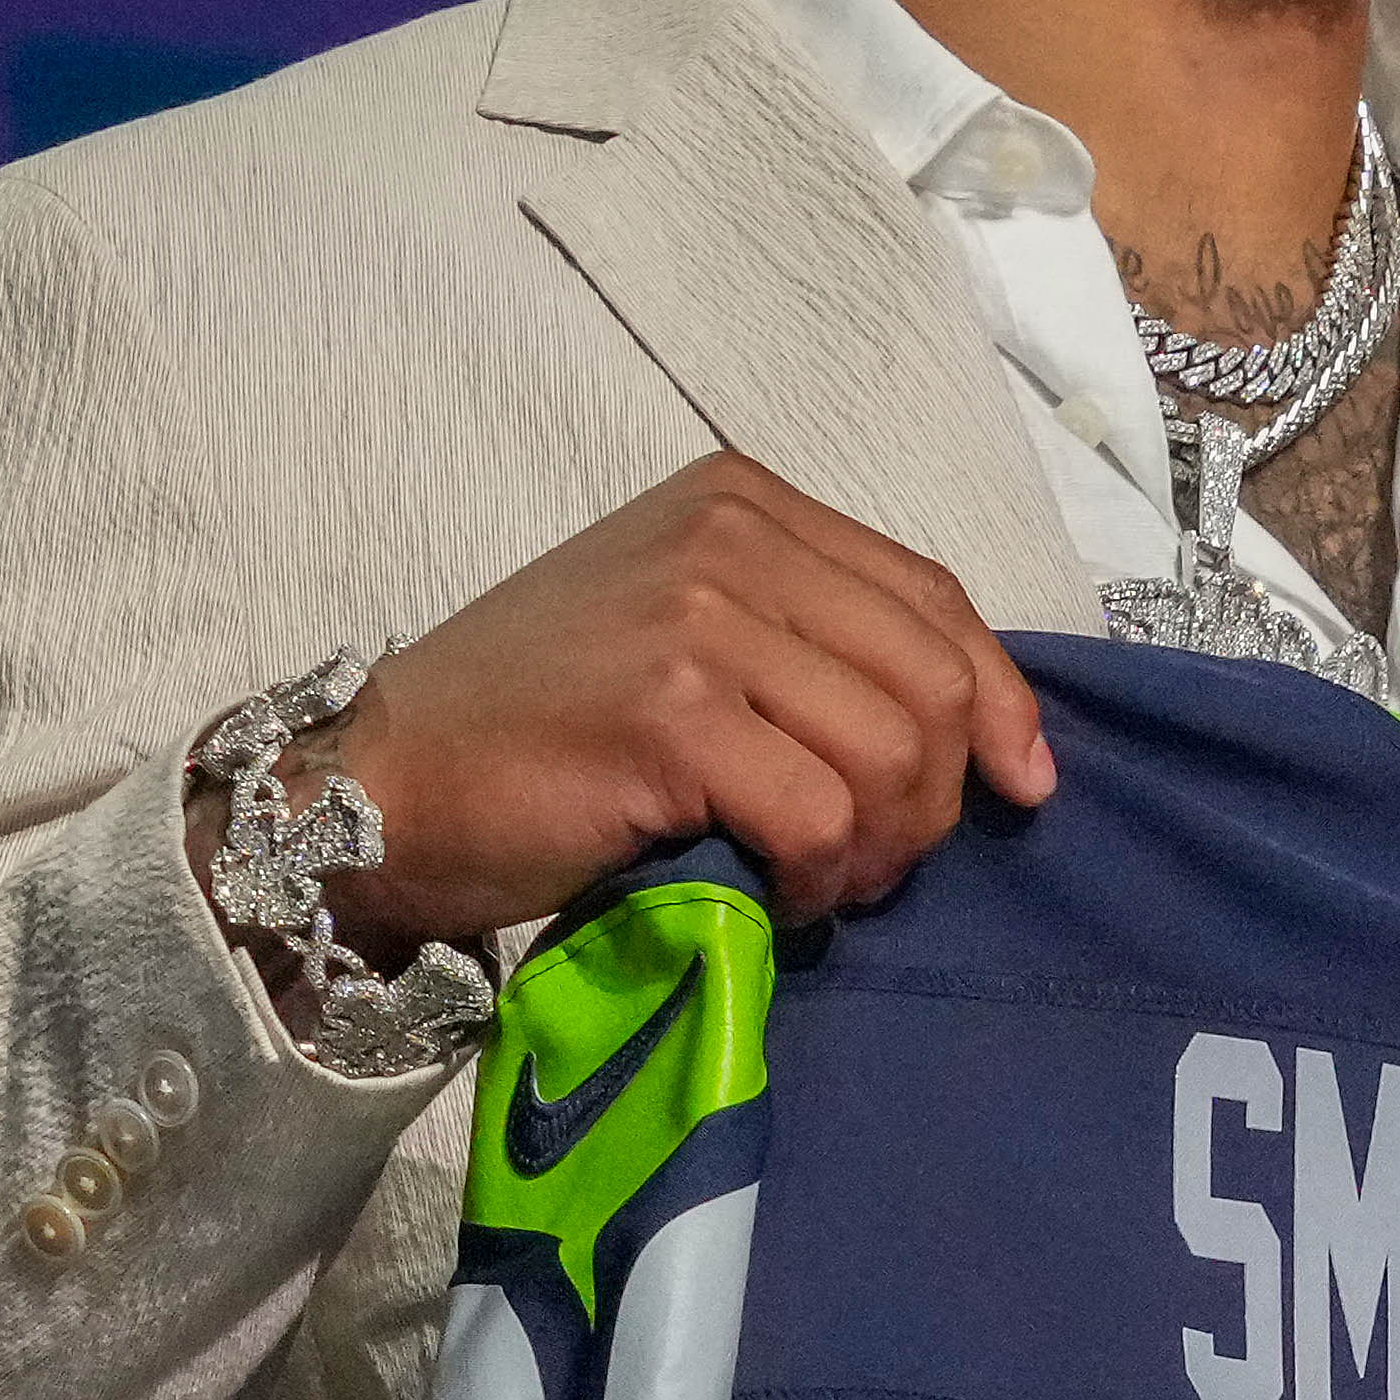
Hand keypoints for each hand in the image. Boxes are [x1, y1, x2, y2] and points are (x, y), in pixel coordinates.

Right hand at [315, 458, 1056, 949]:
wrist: (378, 784)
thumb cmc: (530, 729)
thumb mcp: (680, 636)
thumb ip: (802, 644)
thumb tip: (962, 727)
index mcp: (739, 500)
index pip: (929, 596)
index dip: (997, 700)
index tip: (1021, 784)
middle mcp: (727, 536)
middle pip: (929, 676)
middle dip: (937, 796)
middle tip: (877, 866)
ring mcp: (697, 619)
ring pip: (892, 749)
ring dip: (881, 847)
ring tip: (824, 886)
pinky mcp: (669, 713)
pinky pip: (821, 812)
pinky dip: (821, 875)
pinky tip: (778, 898)